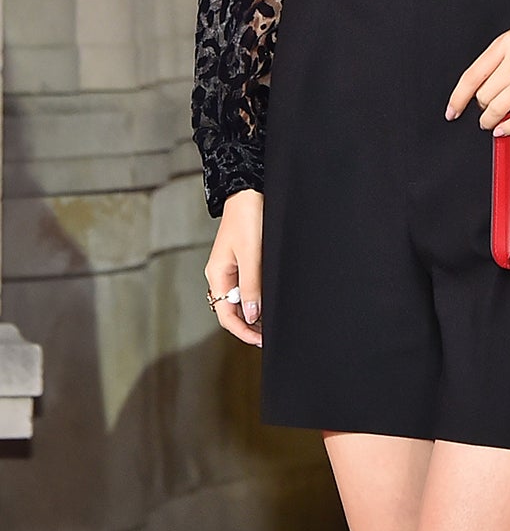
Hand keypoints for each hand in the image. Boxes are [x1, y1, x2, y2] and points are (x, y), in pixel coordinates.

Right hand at [204, 187, 263, 346]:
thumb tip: (251, 315)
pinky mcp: (241, 260)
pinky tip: (267, 301)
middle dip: (248, 325)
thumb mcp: (251, 254)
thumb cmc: (248, 217)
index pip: (225, 315)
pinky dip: (255, 297)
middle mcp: (221, 274)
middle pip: (231, 310)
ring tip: (270, 322)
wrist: (249, 190)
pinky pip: (245, 286)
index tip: (260, 340)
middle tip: (268, 335)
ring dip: (252, 313)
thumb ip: (251, 285)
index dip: (242, 331)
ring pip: (239, 300)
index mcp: (217, 275)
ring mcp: (230, 268)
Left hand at [445, 9, 509, 135]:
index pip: (473, 75)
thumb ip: (500, 59)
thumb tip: (481, 87)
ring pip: (500, 107)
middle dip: (482, 107)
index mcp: (507, 42)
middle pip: (485, 94)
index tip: (452, 110)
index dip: (458, 97)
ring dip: (491, 120)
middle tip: (486, 110)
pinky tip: (504, 129)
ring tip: (491, 123)